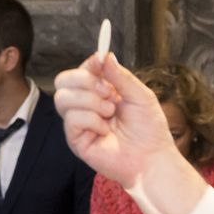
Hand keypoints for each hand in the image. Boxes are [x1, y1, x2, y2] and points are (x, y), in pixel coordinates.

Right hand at [52, 52, 177, 187]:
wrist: (151, 158)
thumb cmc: (149, 130)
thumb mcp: (141, 96)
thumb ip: (121, 76)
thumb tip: (105, 55)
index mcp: (100, 92)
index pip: (81, 70)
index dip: (88, 64)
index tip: (100, 61)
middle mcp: (85, 105)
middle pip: (62, 80)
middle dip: (85, 81)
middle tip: (109, 92)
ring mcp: (78, 122)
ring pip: (63, 98)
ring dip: (90, 101)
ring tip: (110, 113)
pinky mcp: (75, 139)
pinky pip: (72, 118)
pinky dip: (92, 120)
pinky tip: (105, 130)